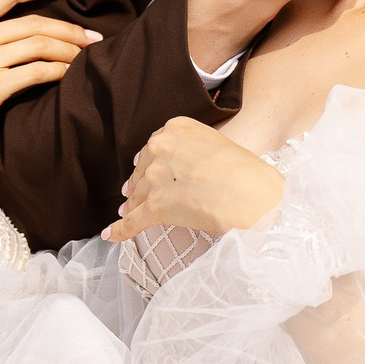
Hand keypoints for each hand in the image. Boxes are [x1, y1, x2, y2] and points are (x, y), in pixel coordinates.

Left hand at [103, 116, 283, 242]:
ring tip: (129, 216)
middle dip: (138, 186)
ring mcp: (155, 177)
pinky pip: (131, 220)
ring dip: (132, 208)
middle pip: (141, 172)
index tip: (145, 173)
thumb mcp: (217, 144)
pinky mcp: (154, 205)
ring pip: (136, 196)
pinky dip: (120, 229)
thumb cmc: (246, 172)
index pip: (153, 148)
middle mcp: (160, 147)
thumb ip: (192, 151)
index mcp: (176, 128)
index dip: (148, 164)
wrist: (254, 194)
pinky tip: (110, 235)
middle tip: (133, 197)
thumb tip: (175, 173)